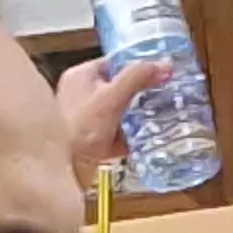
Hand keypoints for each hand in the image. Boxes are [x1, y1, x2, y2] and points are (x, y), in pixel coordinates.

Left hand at [55, 57, 167, 176]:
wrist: (66, 169)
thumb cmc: (82, 129)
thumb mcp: (112, 98)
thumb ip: (138, 77)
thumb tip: (166, 64)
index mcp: (81, 76)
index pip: (116, 63)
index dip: (139, 67)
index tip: (163, 74)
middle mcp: (81, 94)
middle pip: (120, 88)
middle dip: (142, 95)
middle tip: (165, 97)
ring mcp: (86, 118)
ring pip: (120, 111)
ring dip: (138, 117)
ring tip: (162, 117)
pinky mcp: (92, 141)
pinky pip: (117, 132)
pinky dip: (130, 136)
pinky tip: (147, 138)